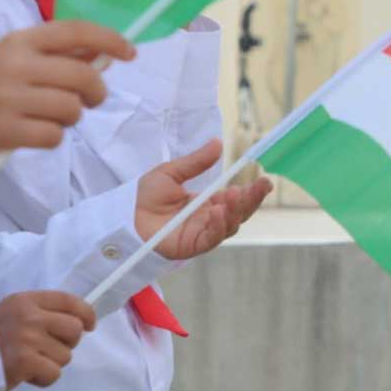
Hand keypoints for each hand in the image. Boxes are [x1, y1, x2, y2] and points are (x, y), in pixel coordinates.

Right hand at [0, 20, 136, 188]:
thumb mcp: (11, 63)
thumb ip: (54, 58)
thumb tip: (104, 54)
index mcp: (17, 41)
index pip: (74, 31)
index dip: (109, 40)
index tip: (130, 52)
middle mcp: (12, 64)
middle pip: (82, 76)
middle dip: (96, 93)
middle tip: (90, 101)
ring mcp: (7, 97)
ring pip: (71, 108)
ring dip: (70, 118)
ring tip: (49, 118)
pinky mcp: (4, 129)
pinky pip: (54, 135)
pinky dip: (52, 138)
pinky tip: (33, 134)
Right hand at [0, 291, 96, 389]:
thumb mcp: (13, 314)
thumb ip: (41, 313)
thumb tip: (80, 323)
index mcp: (25, 300)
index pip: (68, 301)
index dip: (86, 314)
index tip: (89, 325)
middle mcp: (28, 316)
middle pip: (75, 330)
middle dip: (67, 343)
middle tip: (46, 350)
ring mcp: (26, 338)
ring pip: (66, 356)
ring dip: (51, 363)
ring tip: (29, 361)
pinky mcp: (24, 362)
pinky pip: (54, 374)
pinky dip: (43, 379)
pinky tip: (26, 374)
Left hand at [135, 139, 275, 260]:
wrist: (125, 215)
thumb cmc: (146, 196)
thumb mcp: (172, 172)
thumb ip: (196, 162)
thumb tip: (217, 143)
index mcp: (207, 203)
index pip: (236, 199)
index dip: (252, 191)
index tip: (264, 179)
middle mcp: (209, 220)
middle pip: (239, 213)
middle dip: (252, 200)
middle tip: (262, 184)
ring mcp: (202, 234)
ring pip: (230, 226)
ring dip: (236, 211)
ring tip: (233, 193)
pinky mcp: (192, 246)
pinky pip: (212, 238)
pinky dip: (218, 226)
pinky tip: (217, 211)